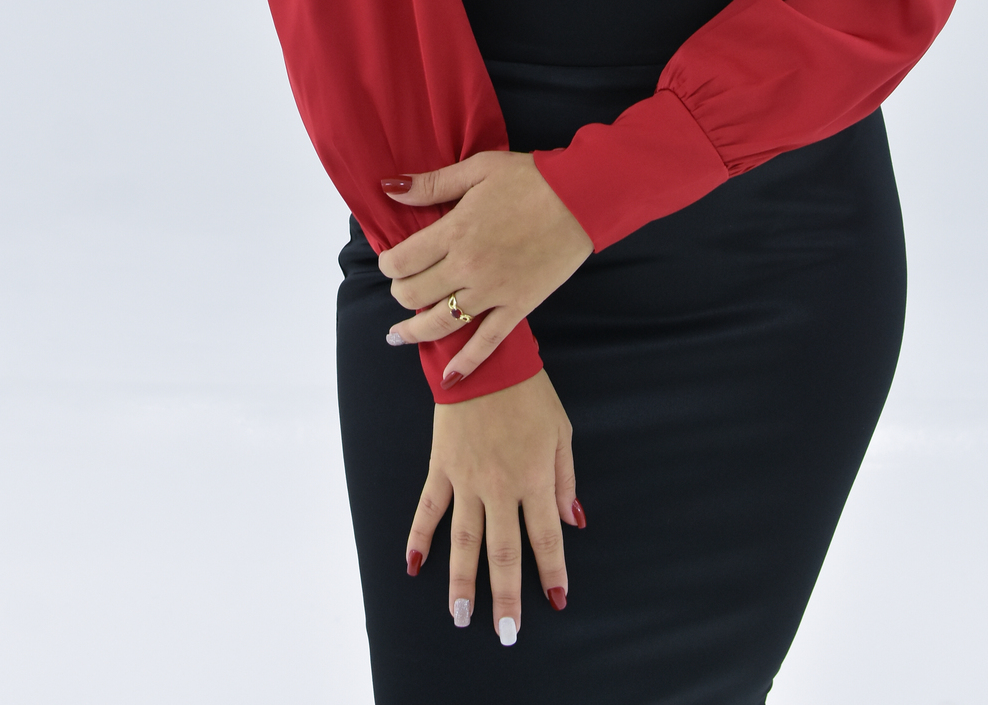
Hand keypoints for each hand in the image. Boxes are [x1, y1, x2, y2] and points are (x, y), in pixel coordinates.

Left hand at [378, 151, 593, 384]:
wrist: (581, 198)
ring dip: (414, 332)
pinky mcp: (518, 307)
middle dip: (399, 292)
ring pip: (441, 323)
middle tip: (401, 287)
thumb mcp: (478, 169)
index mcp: (455, 231)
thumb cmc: (530, 179)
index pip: (402, 261)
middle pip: (415, 293)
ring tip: (398, 336)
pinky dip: (466, 363)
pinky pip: (487, 343)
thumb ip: (432, 183)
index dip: (388, 264)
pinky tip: (449, 376)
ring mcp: (493, 292)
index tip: (390, 261)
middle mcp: (468, 267)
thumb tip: (390, 189)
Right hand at [405, 368, 585, 638]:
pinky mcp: (441, 466)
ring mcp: (467, 479)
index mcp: (534, 476)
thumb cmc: (529, 392)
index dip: (552, 570)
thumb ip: (565, 479)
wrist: (485, 356)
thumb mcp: (561, 430)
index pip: (545, 536)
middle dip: (506, 595)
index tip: (557, 600)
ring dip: (461, 581)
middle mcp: (500, 485)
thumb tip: (574, 521)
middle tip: (505, 632)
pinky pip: (428, 509)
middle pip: (503, 551)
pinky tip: (413, 566)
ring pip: (464, 540)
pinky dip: (418, 538)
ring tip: (460, 617)